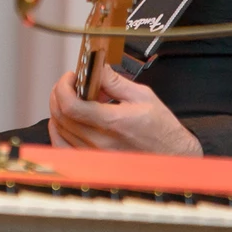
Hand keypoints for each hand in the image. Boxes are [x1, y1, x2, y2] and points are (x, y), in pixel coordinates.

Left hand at [47, 64, 203, 156]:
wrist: (173, 157)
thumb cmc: (162, 130)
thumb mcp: (143, 96)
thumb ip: (115, 82)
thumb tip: (97, 68)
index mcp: (114, 122)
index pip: (72, 106)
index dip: (64, 87)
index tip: (71, 77)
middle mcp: (101, 142)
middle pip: (62, 117)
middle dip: (60, 93)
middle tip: (70, 83)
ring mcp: (96, 156)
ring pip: (60, 131)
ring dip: (59, 110)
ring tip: (72, 98)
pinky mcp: (94, 164)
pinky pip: (64, 149)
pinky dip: (57, 132)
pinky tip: (63, 121)